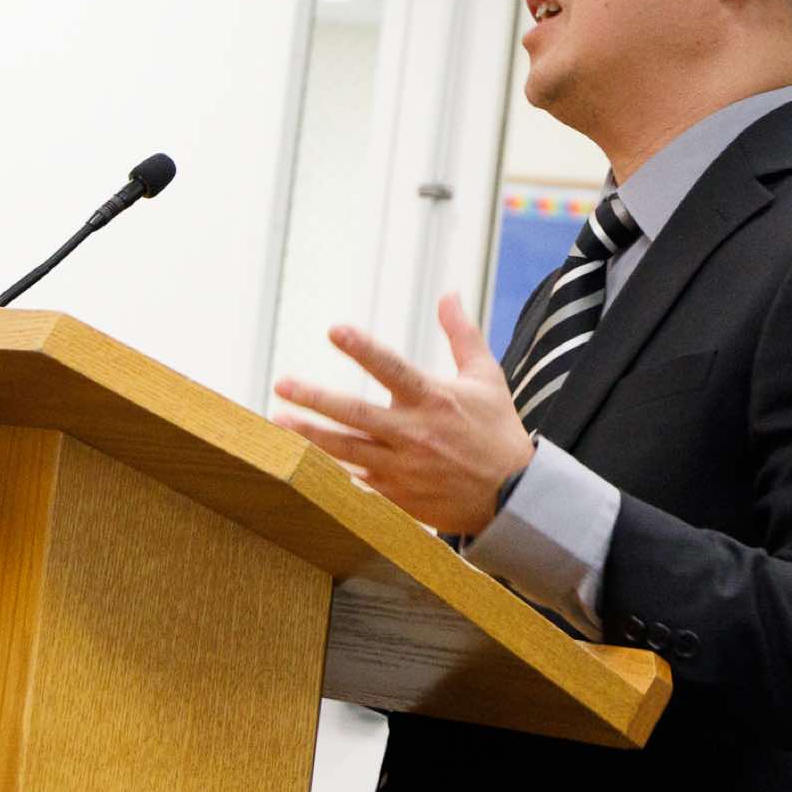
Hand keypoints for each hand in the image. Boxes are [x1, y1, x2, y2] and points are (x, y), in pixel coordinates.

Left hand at [272, 294, 533, 535]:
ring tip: (279, 423)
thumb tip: (448, 294)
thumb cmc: (498, 429)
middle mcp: (415, 433)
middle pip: (356, 414)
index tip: (333, 330)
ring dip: (310, 437)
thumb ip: (461, 334)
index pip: (392, 368)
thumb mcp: (486, 376)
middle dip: (315, 399)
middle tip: (282, 384)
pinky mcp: (397, 497)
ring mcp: (403, 468)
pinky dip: (328, 476)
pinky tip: (300, 465)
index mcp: (434, 399)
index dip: (362, 349)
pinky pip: (355, 486)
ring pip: (347, 451)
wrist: (512, 494)